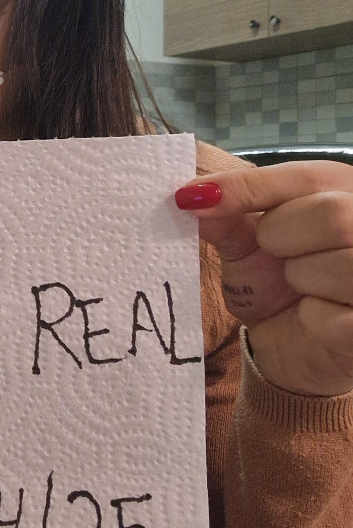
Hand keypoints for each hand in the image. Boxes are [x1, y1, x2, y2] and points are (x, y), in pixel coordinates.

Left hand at [176, 162, 352, 396]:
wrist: (295, 350)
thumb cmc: (277, 285)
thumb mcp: (246, 243)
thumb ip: (226, 215)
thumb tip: (191, 195)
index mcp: (346, 192)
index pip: (306, 177)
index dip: (248, 187)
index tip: (192, 197)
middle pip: (332, 215)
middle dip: (281, 237)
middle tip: (275, 256)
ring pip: (340, 263)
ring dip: (300, 280)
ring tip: (300, 289)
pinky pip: (334, 316)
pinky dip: (312, 319)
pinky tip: (314, 319)